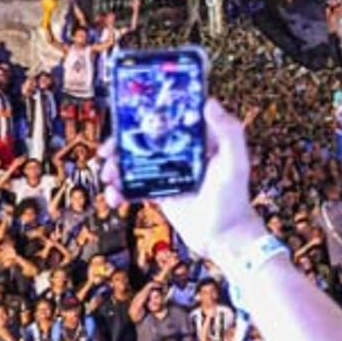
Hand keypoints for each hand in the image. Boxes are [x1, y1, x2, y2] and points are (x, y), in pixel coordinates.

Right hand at [102, 100, 263, 261]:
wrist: (223, 238)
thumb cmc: (233, 199)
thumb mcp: (234, 162)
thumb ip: (228, 132)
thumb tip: (209, 102)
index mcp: (199, 140)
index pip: (171, 119)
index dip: (148, 115)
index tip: (127, 115)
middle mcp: (183, 154)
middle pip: (146, 140)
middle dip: (122, 143)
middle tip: (107, 150)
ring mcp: (170, 173)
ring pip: (135, 163)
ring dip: (116, 167)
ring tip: (108, 175)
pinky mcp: (161, 193)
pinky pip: (135, 187)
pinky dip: (120, 190)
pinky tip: (114, 196)